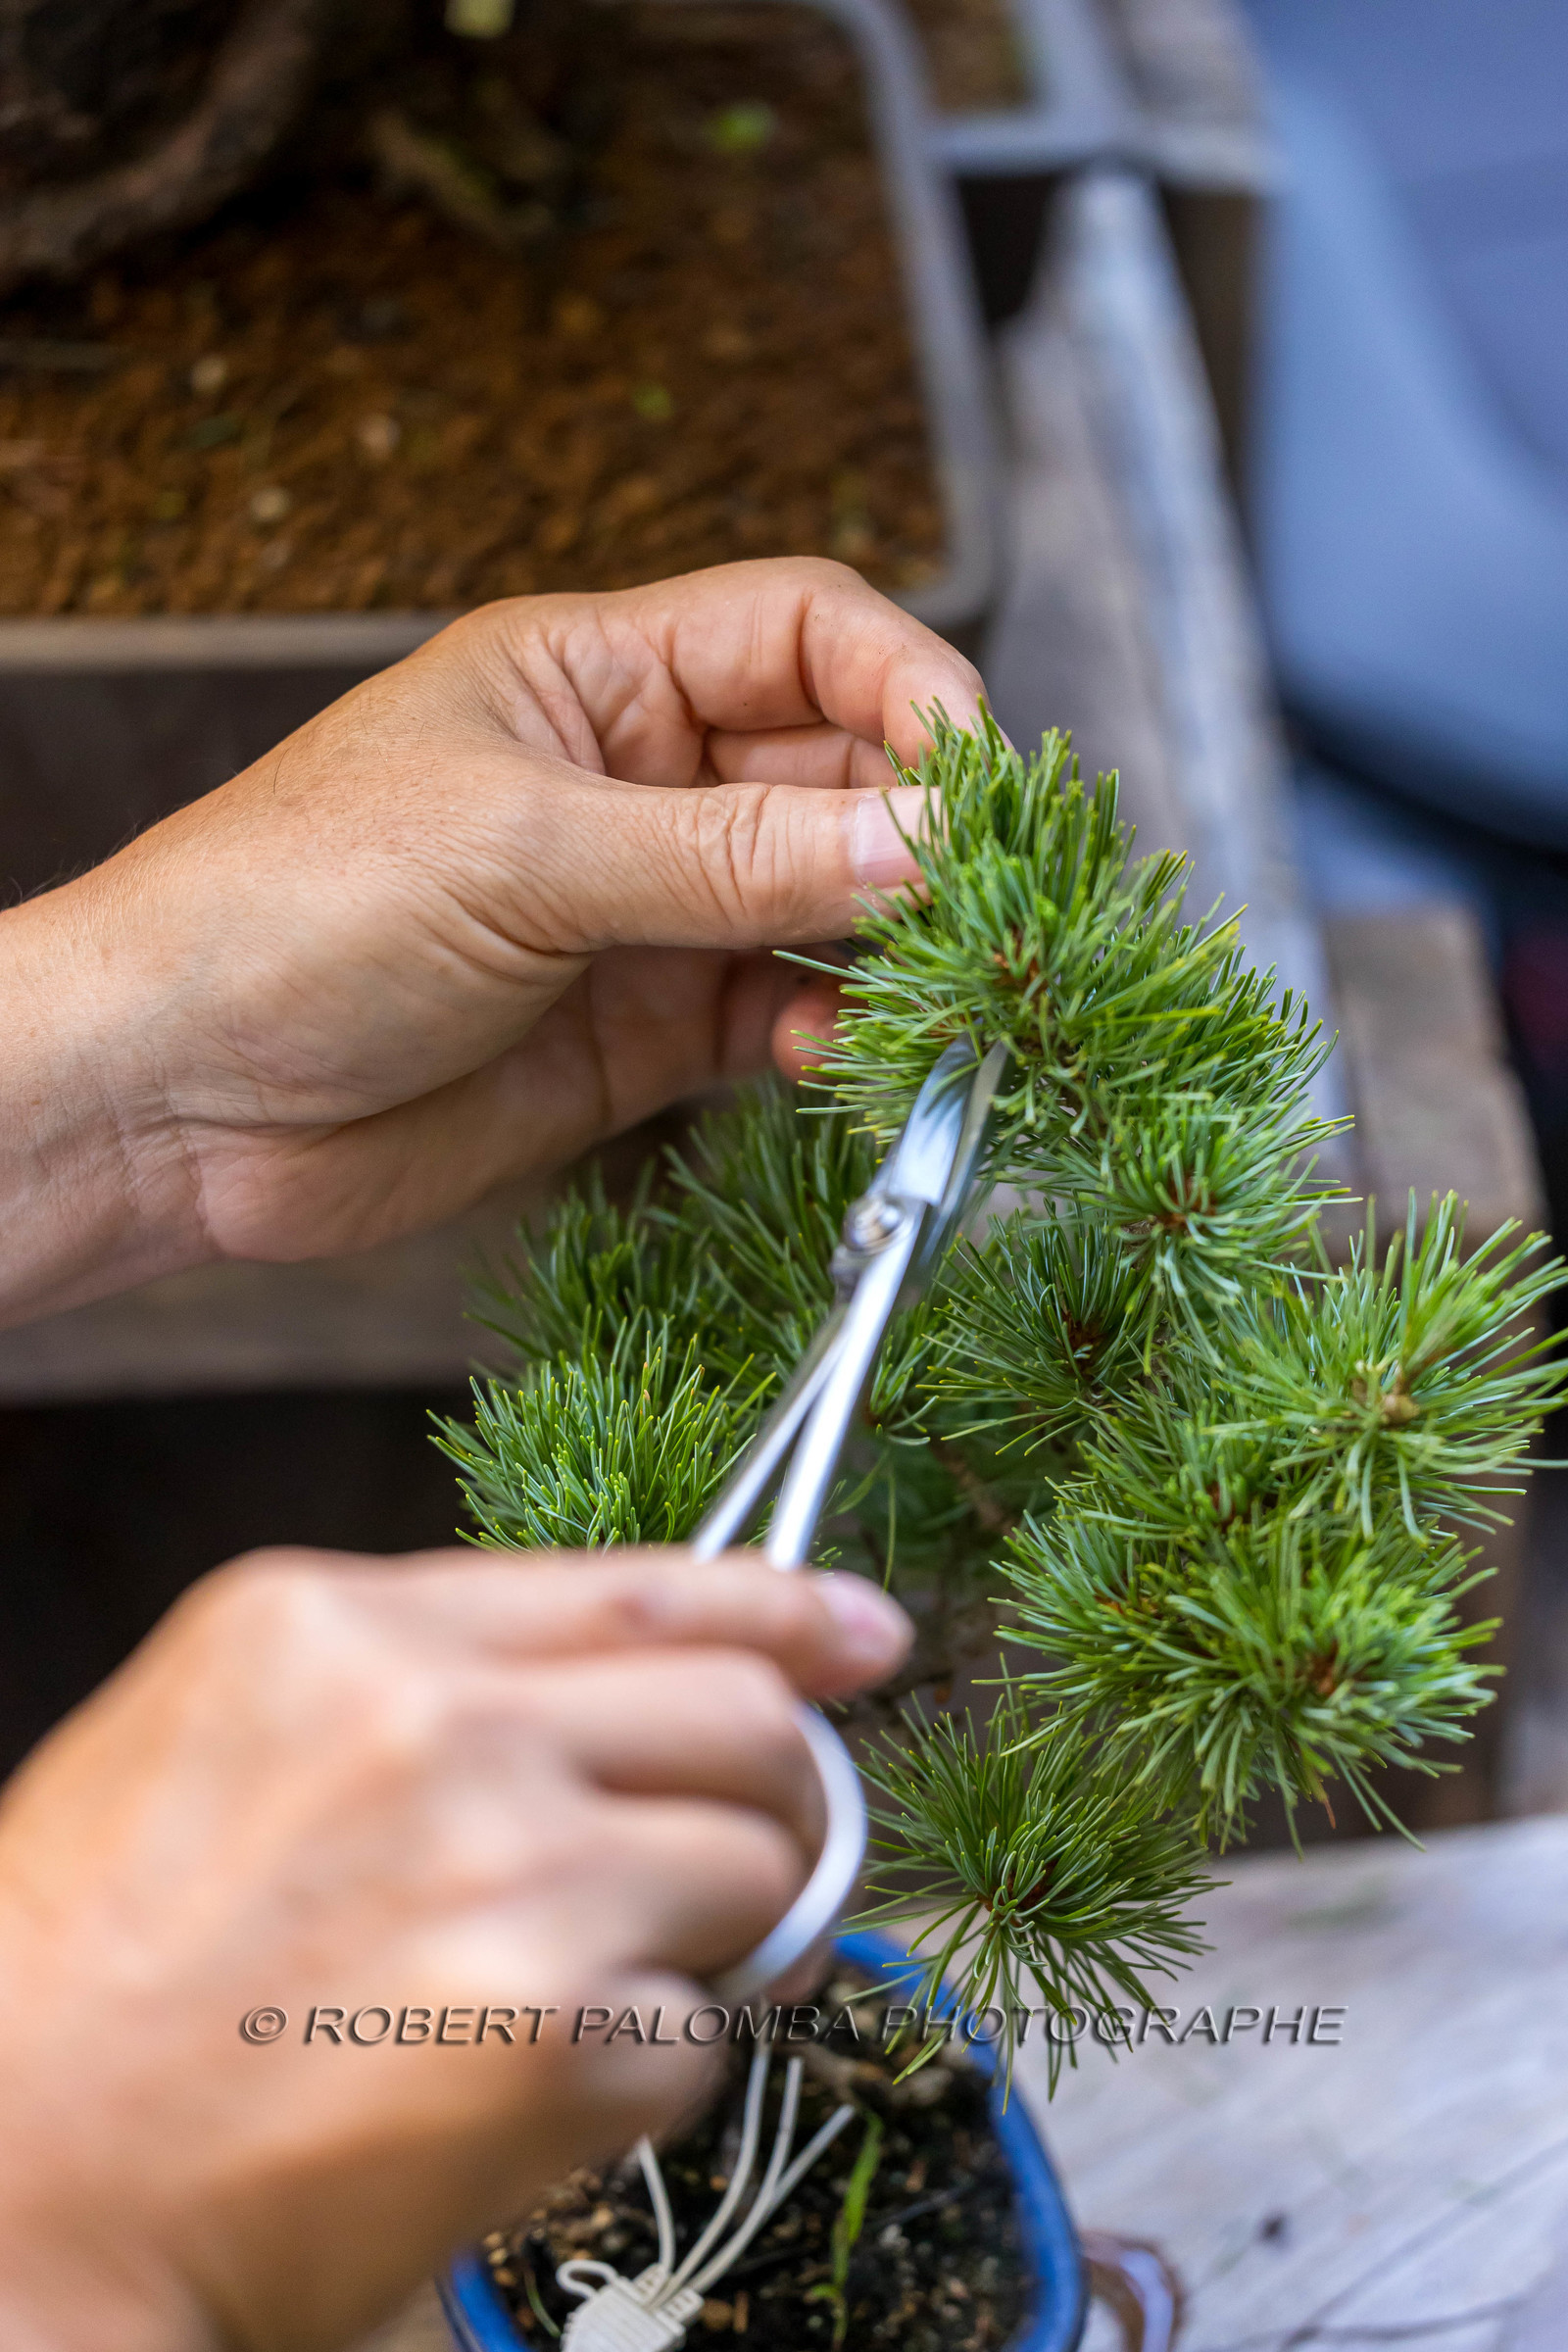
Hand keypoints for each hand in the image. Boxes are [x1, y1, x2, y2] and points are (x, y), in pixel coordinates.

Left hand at [0, 559, 980, 1323]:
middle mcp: (638, 780)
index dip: (912, 688)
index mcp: (594, 674)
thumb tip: (927, 839)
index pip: (808, 630)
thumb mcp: (523, 853)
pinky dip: (830, 1031)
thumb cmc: (290, 914)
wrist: (174, 1102)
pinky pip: (783, 1011)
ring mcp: (647, 910)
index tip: (976, 784)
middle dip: (918, 831)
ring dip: (889, 944)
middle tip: (970, 908)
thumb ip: (734, 854)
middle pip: (842, 768)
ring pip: (829, 900)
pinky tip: (830, 1055)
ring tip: (917, 995)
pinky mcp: (647, 1031)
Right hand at [0, 1545, 909, 2351]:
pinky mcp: (561, 2029)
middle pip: (741, 1715)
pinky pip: (704, 2033)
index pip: (637, 1584)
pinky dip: (641, 2077)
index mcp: (340, 1627)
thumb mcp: (233, 1741)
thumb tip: (646, 1689)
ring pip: (755, 1869)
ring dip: (704, 1945)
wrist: (8, 2190)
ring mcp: (510, 1866)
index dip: (781, 1608)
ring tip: (567, 2000)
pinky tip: (510, 2098)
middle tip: (741, 1867)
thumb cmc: (100, 1975)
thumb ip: (428, 1686)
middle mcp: (438, 1720)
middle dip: (772, 1798)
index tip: (863, 1631)